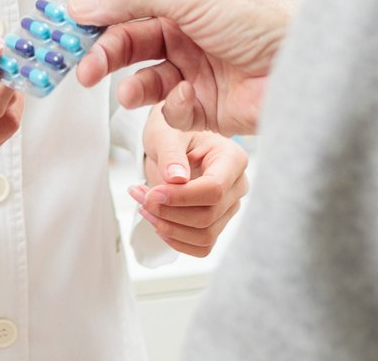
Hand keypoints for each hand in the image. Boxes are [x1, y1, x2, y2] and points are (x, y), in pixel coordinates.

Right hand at [70, 0, 297, 135]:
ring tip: (131, 92)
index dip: (95, 19)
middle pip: (128, 44)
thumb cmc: (259, 17)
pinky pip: (172, 111)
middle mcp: (186, 32)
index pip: (125, 6)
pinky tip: (189, 99)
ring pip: (144, 81)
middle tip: (82, 70)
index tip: (66, 33)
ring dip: (132, 86)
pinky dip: (173, 108)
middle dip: (104, 57)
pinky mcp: (207, 108)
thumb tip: (83, 2)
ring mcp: (196, 70)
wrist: (305, 66)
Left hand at [132, 109, 247, 258]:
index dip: (181, 197)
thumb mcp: (165, 134)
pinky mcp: (217, 223)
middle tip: (141, 197)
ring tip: (144, 206)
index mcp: (232, 158)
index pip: (214, 189)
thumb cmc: (172, 132)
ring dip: (167, 227)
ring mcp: (228, 207)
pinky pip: (201, 246)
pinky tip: (156, 220)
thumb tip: (176, 179)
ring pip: (204, 235)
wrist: (171, 143)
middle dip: (169, 212)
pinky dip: (174, 239)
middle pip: (208, 216)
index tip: (153, 194)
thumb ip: (170, 154)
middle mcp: (236, 185)